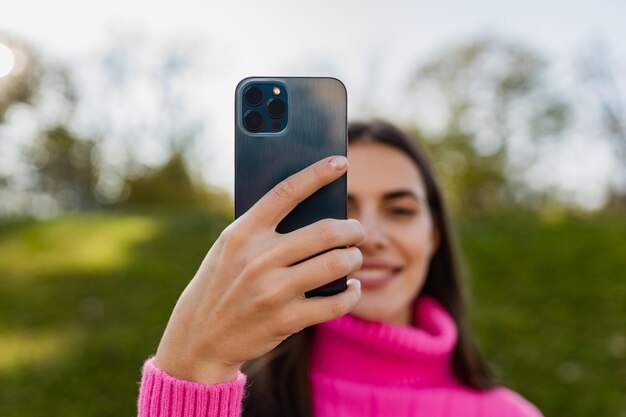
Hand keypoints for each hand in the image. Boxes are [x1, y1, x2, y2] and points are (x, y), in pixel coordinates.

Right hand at [153, 155, 363, 383]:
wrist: (199, 338)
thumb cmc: (220, 284)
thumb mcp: (230, 249)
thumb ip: (262, 229)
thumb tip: (313, 210)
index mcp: (242, 233)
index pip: (286, 192)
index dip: (317, 174)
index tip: (341, 162)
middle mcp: (258, 258)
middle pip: (325, 231)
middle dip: (351, 229)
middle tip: (357, 231)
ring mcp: (272, 290)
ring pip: (336, 264)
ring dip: (354, 259)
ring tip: (354, 257)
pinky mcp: (285, 319)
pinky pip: (335, 302)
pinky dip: (350, 293)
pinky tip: (350, 287)